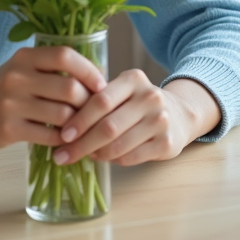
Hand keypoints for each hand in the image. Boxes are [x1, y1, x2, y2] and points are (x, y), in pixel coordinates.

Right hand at [0, 46, 105, 147]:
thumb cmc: (5, 88)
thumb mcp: (24, 69)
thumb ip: (53, 70)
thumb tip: (98, 80)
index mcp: (25, 57)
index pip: (64, 56)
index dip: (89, 71)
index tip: (101, 85)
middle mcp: (17, 77)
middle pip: (69, 88)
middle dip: (87, 102)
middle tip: (92, 112)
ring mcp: (11, 104)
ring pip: (62, 115)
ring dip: (78, 124)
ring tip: (80, 127)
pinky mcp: (8, 129)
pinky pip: (49, 136)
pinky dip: (63, 139)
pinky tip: (64, 139)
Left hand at [49, 73, 219, 166]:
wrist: (179, 114)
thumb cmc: (137, 103)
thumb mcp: (122, 91)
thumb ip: (97, 100)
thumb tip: (60, 123)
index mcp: (133, 79)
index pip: (101, 100)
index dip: (79, 120)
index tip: (62, 134)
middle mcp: (150, 97)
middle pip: (108, 126)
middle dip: (81, 144)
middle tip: (62, 155)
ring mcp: (161, 120)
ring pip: (118, 145)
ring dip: (95, 154)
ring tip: (82, 155)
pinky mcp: (167, 143)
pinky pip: (130, 157)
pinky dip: (112, 160)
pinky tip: (102, 158)